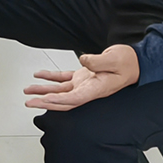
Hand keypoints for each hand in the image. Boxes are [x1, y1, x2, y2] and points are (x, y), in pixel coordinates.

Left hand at [24, 44, 139, 110]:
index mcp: (96, 89)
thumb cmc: (127, 62)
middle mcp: (88, 90)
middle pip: (63, 100)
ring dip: (43, 91)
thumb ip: (97, 61)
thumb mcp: (114, 59)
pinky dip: (50, 77)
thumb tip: (83, 61)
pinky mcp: (82, 76)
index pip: (74, 99)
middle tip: (29, 103)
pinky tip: (39, 75)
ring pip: (60, 90)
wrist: (134, 62)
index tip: (45, 100)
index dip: (59, 101)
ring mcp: (84, 84)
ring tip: (28, 91)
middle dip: (45, 102)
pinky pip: (63, 79)